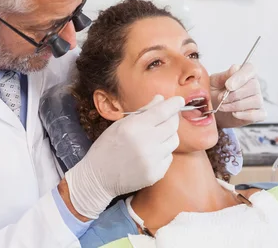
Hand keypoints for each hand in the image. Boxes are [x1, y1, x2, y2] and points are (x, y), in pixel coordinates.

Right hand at [64, 95, 183, 218]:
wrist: (98, 177)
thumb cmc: (107, 147)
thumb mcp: (120, 124)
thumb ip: (143, 111)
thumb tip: (160, 99)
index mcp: (133, 127)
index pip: (162, 111)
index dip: (174, 104)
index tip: (179, 100)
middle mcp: (145, 143)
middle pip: (172, 126)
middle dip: (173, 118)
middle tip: (169, 116)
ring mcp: (152, 160)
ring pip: (173, 141)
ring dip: (168, 135)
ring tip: (156, 136)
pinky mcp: (156, 174)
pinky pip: (169, 157)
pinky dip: (163, 152)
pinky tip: (150, 152)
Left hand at [210, 63, 265, 127]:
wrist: (214, 110)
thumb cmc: (214, 93)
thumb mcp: (213, 83)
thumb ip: (223, 76)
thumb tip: (235, 69)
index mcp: (244, 73)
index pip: (250, 69)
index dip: (240, 77)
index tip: (228, 86)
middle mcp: (254, 85)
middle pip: (253, 86)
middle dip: (234, 95)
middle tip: (221, 98)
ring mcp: (258, 99)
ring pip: (255, 101)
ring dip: (236, 105)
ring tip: (223, 106)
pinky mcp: (259, 113)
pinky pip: (258, 114)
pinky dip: (245, 115)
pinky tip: (234, 114)